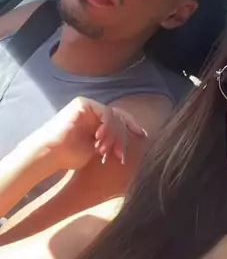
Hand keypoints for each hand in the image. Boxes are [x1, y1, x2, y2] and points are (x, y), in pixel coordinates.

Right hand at [26, 97, 146, 172]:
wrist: (51, 154)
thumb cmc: (70, 154)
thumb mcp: (97, 148)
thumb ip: (110, 141)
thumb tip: (127, 141)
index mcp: (98, 120)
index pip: (120, 119)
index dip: (132, 126)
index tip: (142, 135)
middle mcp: (94, 110)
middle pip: (120, 118)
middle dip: (121, 137)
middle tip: (118, 154)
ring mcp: (89, 106)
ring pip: (114, 115)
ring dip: (113, 134)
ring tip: (105, 149)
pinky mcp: (83, 104)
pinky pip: (105, 112)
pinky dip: (106, 125)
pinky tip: (100, 137)